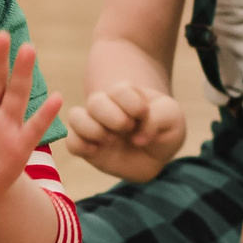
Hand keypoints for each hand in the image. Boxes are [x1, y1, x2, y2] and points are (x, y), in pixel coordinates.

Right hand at [64, 81, 186, 181]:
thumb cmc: (163, 130)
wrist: (156, 153)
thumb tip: (136, 139)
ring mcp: (94, 127)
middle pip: (96, 101)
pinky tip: (97, 151)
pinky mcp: (86, 147)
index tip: (144, 115)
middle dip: (114, 117)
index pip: (120, 90)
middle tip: (127, 128)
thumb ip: (159, 119)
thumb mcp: (172, 119)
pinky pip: (71, 142)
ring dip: (94, 129)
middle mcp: (106, 108)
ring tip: (110, 140)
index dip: (133, 105)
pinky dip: (81, 145)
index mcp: (126, 96)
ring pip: (76, 117)